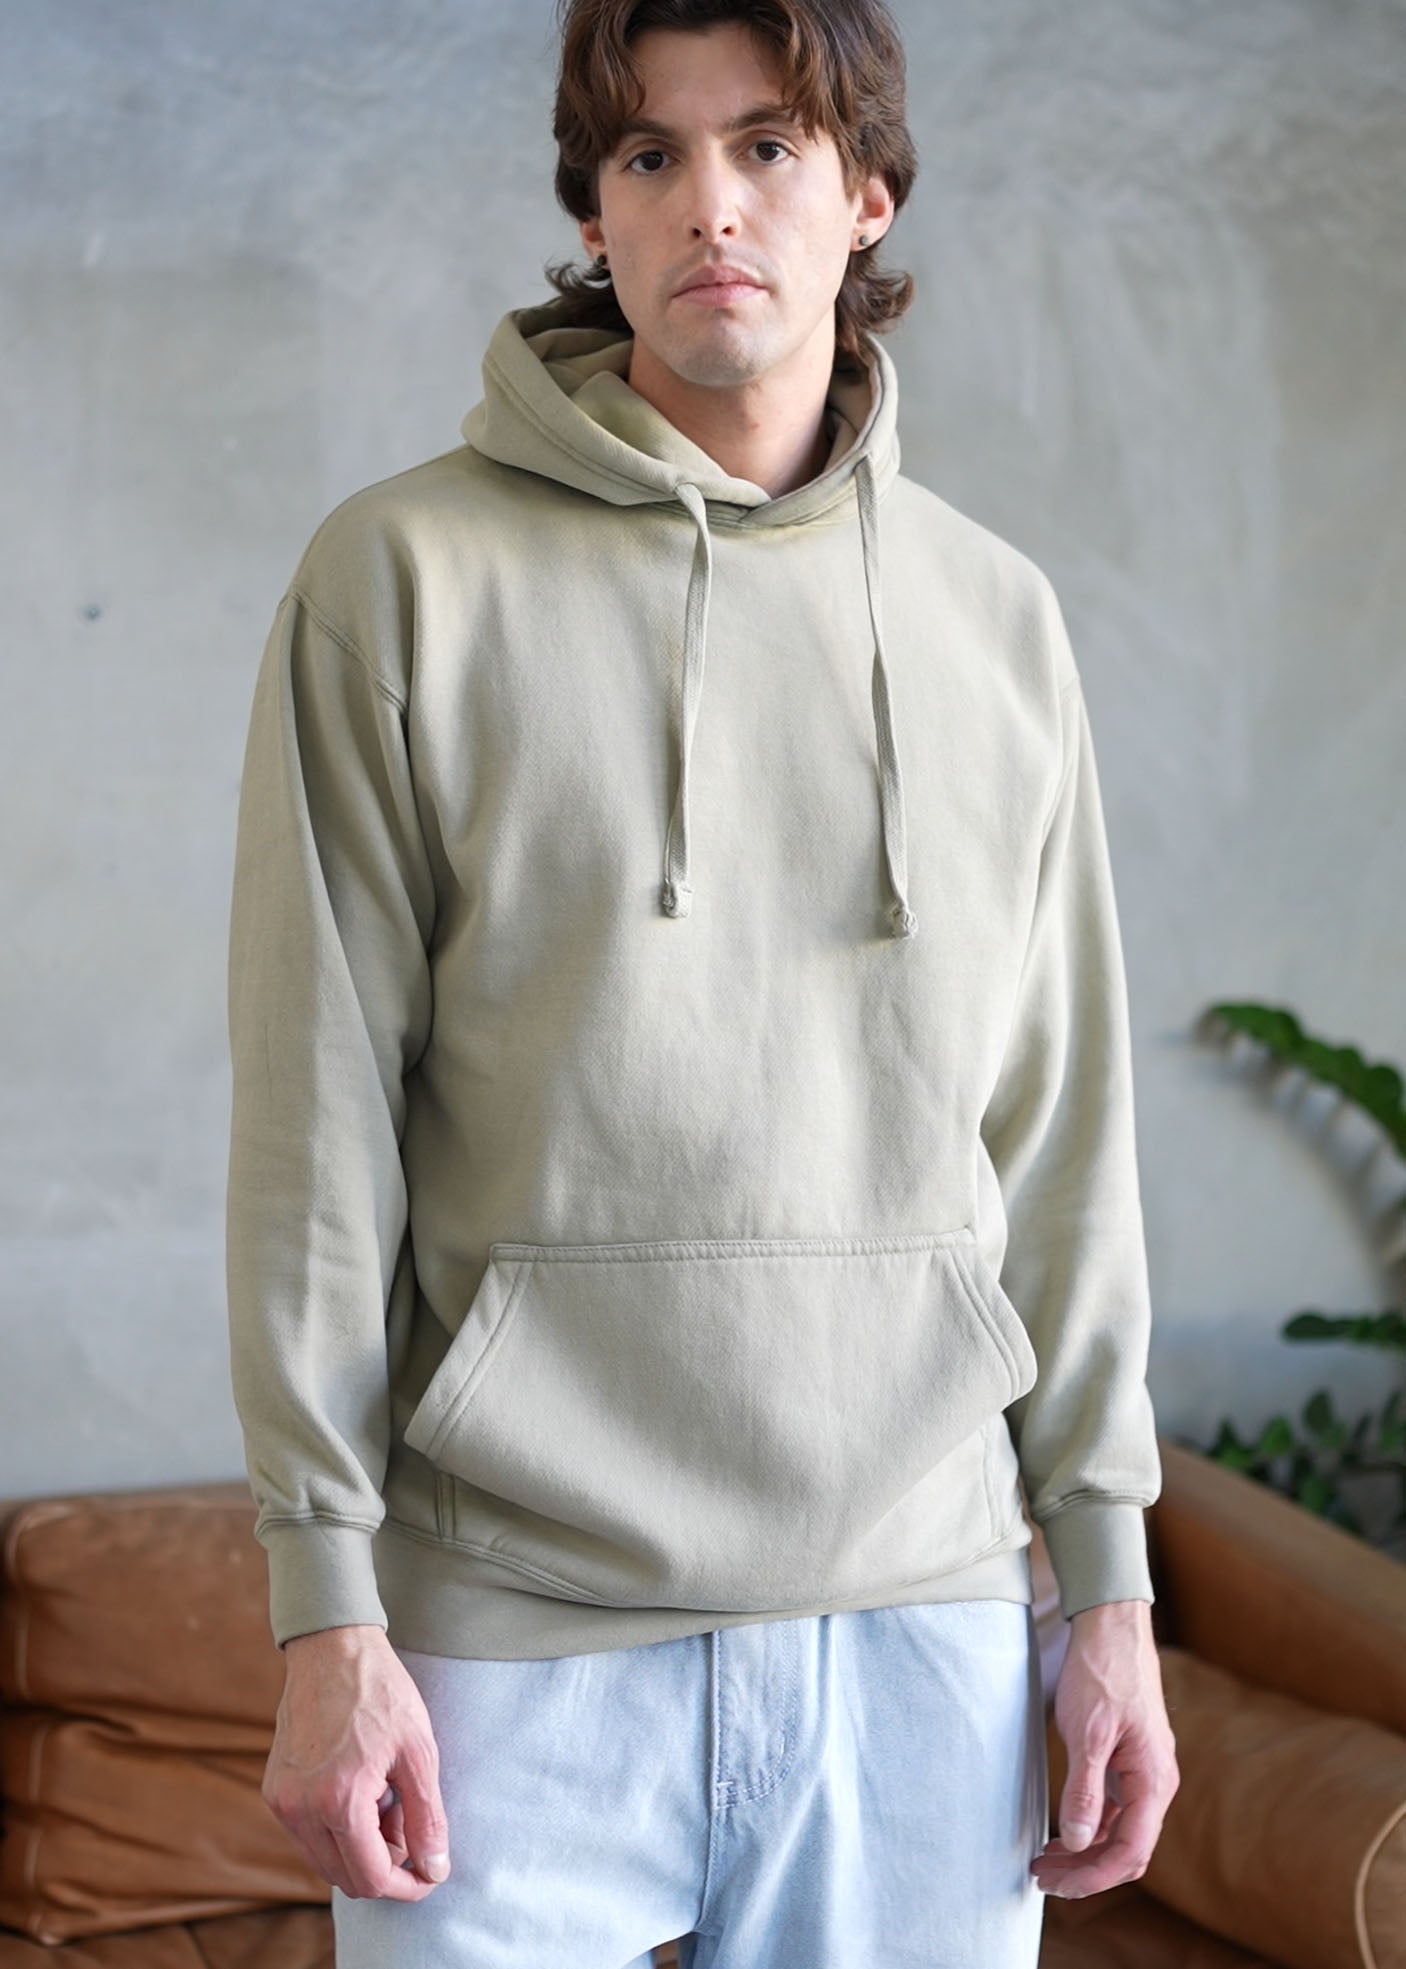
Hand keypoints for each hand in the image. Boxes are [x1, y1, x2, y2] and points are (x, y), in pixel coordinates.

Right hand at [262, 1623, 451, 1900]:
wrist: (332, 1648)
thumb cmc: (380, 1693)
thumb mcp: (418, 1752)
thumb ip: (427, 1818)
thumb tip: (435, 1870)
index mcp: (338, 1801)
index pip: (371, 1879)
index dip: (406, 1886)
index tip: (429, 1874)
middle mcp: (300, 1809)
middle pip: (346, 1878)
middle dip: (385, 1863)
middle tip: (408, 1819)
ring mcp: (282, 1802)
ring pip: (325, 1861)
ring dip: (361, 1849)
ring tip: (386, 1800)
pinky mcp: (274, 1790)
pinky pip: (309, 1835)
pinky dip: (338, 1830)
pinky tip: (361, 1789)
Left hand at [1032, 1599, 1179, 1900]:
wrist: (1113, 1627)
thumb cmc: (1103, 1673)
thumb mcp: (1088, 1732)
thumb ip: (1086, 1791)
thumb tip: (1080, 1843)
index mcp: (1154, 1781)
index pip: (1130, 1852)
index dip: (1093, 1877)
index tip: (1056, 1884)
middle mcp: (1156, 1784)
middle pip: (1127, 1850)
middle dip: (1086, 1871)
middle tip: (1042, 1876)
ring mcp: (1144, 1774)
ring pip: (1120, 1832)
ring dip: (1086, 1852)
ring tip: (1044, 1858)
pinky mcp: (1131, 1763)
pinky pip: (1116, 1811)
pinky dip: (1091, 1827)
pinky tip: (1064, 1830)